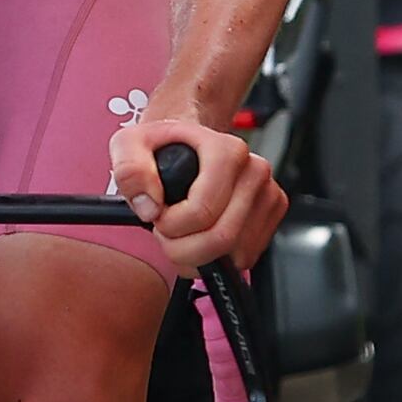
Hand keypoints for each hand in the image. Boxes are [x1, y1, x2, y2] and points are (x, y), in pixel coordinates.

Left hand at [112, 112, 281, 274]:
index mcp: (226, 150)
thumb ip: (130, 170)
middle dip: (183, 248)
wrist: (188, 144)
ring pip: (235, 253)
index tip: (158, 216)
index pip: (202, 212)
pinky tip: (202, 236)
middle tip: (166, 232)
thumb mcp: (129, 145)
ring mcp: (268, 193)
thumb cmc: (164, 146)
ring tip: (183, 232)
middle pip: (221, 238)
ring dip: (199, 256)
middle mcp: (254, 171)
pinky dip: (219, 258)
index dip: (171, 226)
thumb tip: (150, 206)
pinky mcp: (271, 214)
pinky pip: (245, 256)